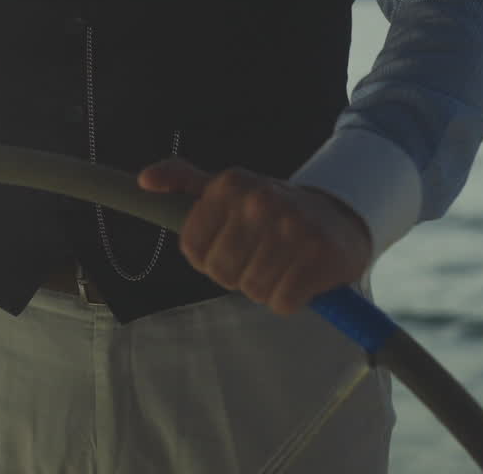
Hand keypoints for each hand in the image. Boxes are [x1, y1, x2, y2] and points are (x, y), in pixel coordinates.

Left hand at [137, 158, 371, 316]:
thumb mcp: (226, 189)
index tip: (228, 248)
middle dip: (237, 274)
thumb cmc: (270, 209)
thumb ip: (182, 181)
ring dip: (264, 288)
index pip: (192, 248)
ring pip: (251, 290)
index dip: (207, 259)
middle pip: (221, 272)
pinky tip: (298, 277)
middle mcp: (259, 201)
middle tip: (258, 257)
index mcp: (229, 184)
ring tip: (279, 265)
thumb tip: (144, 180)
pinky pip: (282, 302)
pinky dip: (288, 299)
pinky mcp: (320, 256)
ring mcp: (292, 227)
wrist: (338, 216)